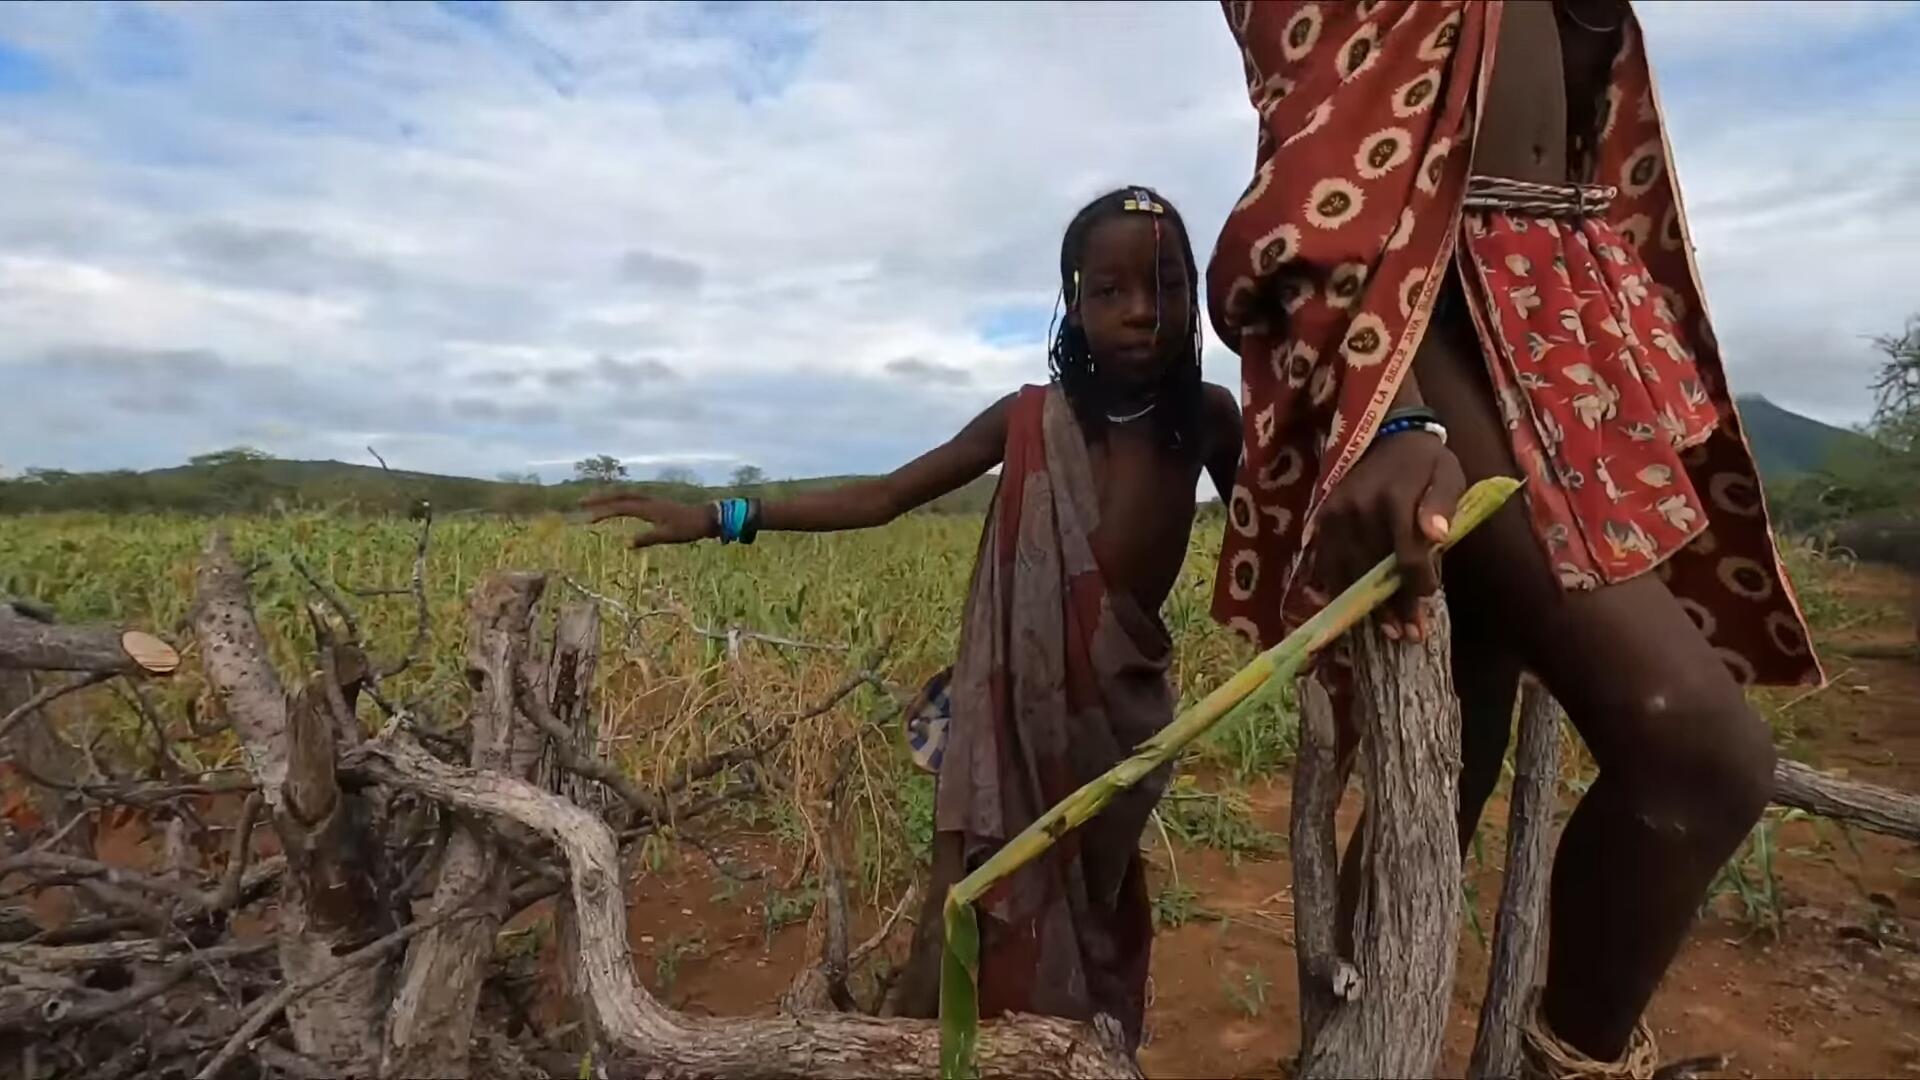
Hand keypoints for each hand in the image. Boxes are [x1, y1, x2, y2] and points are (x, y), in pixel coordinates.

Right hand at [580, 492, 713, 547]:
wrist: (706, 517)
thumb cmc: (688, 528)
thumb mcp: (668, 536)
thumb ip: (647, 538)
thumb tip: (626, 543)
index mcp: (648, 508)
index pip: (619, 507)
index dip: (602, 511)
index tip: (587, 517)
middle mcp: (647, 500)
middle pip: (618, 495)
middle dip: (599, 498)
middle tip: (581, 502)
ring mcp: (651, 499)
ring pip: (625, 494)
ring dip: (608, 496)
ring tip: (592, 499)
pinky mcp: (654, 502)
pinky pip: (632, 496)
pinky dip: (620, 498)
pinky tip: (616, 503)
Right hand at [1305, 433, 1464, 641]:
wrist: (1385, 433)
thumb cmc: (1425, 461)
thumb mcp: (1448, 474)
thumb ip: (1443, 505)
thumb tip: (1438, 536)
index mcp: (1393, 500)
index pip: (1405, 557)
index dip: (1418, 584)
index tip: (1430, 595)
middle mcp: (1359, 511)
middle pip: (1375, 572)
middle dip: (1393, 607)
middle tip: (1409, 635)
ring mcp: (1335, 517)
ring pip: (1347, 573)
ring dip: (1364, 606)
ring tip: (1384, 630)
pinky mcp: (1321, 519)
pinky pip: (1326, 562)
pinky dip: (1339, 587)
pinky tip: (1353, 605)